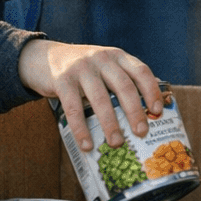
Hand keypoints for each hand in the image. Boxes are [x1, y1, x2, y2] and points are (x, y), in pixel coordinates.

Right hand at [18, 39, 164, 152]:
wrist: (43, 57)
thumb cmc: (83, 70)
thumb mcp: (105, 67)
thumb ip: (123, 80)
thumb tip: (150, 109)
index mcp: (117, 56)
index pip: (141, 71)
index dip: (151, 91)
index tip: (157, 111)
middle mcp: (102, 59)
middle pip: (123, 86)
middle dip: (134, 111)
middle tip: (141, 132)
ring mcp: (81, 68)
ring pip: (100, 98)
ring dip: (110, 123)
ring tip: (116, 143)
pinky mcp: (62, 80)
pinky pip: (74, 108)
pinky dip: (81, 129)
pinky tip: (87, 145)